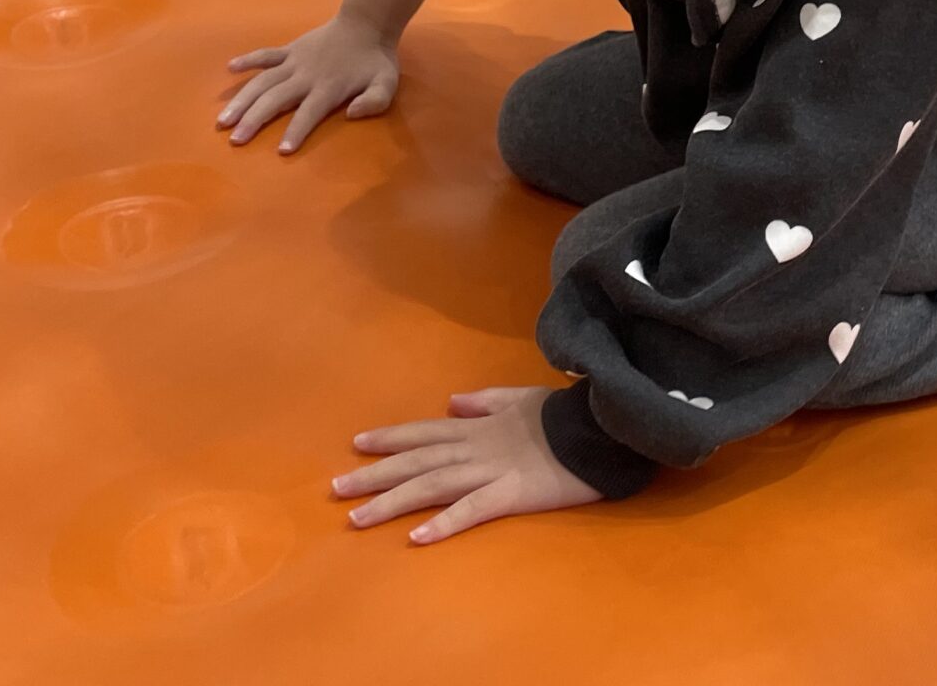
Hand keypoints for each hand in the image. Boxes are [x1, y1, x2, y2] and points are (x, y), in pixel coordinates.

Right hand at [217, 14, 398, 152]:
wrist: (367, 23)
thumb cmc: (375, 61)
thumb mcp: (386, 84)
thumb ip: (373, 102)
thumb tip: (351, 114)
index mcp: (328, 87)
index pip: (309, 113)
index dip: (296, 131)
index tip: (282, 151)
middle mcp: (305, 75)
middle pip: (275, 99)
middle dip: (254, 120)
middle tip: (235, 140)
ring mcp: (294, 61)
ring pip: (263, 81)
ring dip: (242, 99)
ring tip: (223, 119)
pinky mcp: (289, 50)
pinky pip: (266, 54)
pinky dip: (248, 60)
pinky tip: (229, 68)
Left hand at [334, 388, 605, 543]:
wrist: (601, 426)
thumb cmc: (564, 415)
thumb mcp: (522, 398)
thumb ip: (486, 401)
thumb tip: (452, 401)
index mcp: (478, 426)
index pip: (425, 431)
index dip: (391, 438)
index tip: (357, 444)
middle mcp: (476, 446)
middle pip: (417, 460)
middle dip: (374, 475)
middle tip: (335, 489)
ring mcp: (491, 470)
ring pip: (432, 485)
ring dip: (392, 501)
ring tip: (358, 518)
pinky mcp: (512, 493)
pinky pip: (472, 510)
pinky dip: (444, 522)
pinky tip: (418, 537)